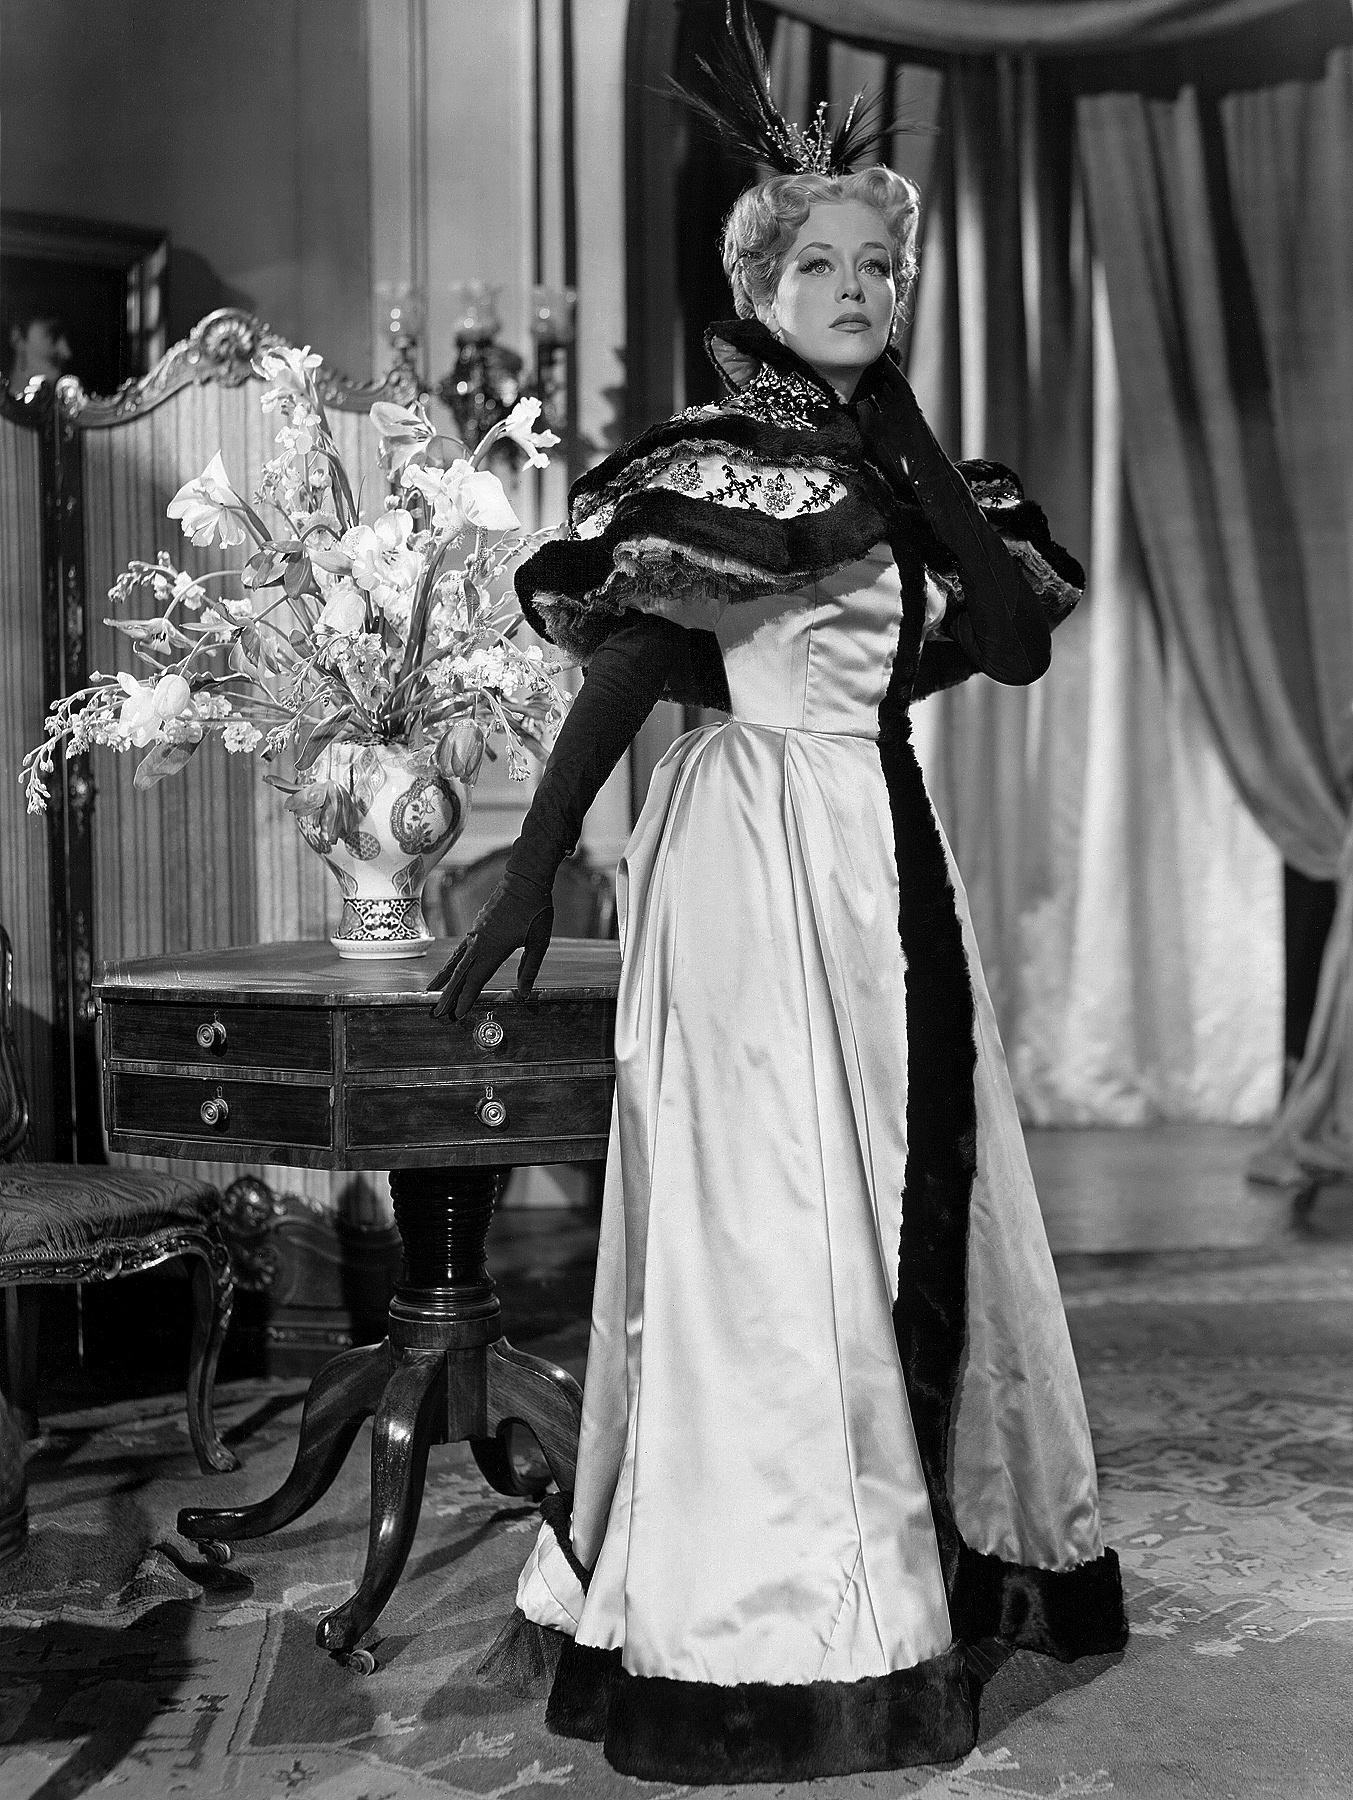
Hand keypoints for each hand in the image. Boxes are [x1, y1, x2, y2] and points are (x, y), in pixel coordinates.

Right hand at [428, 870, 553, 1020]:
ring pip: (455, 961)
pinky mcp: (476, 927)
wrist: (524, 879)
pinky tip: (448, 969)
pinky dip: (451, 962)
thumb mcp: (539, 941)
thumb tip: (524, 994)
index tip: (457, 1014)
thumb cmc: (535, 909)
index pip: (475, 979)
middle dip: (448, 994)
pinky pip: (459, 949)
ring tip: (432, 992)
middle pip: (459, 974)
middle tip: (438, 1013)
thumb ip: (529, 969)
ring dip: (444, 979)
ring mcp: (475, 934)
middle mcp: (479, 943)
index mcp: (494, 949)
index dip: (465, 998)